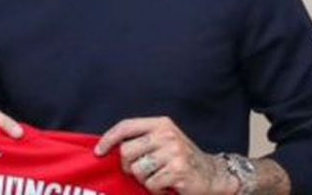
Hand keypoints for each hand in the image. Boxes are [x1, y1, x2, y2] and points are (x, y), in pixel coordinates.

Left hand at [95, 117, 237, 193]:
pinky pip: (151, 184)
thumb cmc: (181, 160)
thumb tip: (108, 149)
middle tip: (144, 172)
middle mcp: (167, 134)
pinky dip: (156, 190)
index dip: (108, 139)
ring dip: (145, 180)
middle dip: (129, 167)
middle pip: (126, 151)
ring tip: (159, 178)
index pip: (126, 126)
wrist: (213, 176)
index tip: (98, 152)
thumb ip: (141, 141)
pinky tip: (168, 186)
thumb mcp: (163, 142)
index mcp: (161, 124)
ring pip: (137, 170)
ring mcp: (173, 152)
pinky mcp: (178, 170)